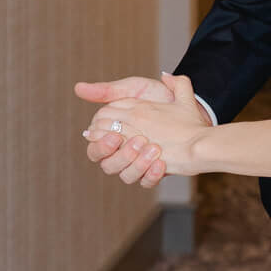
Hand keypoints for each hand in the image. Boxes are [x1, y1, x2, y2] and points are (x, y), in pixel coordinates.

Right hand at [78, 73, 207, 183]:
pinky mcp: (154, 170)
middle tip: (137, 141)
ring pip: (125, 175)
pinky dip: (152, 175)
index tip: (115, 136)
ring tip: (154, 149)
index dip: (101, 145)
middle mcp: (122, 151)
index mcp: (112, 132)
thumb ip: (108, 91)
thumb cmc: (159, 96)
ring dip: (137, 164)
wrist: (192, 106)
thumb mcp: (135, 89)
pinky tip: (161, 164)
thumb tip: (78, 88)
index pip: (94, 147)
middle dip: (119, 156)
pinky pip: (146, 182)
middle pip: (107, 165)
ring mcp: (138, 162)